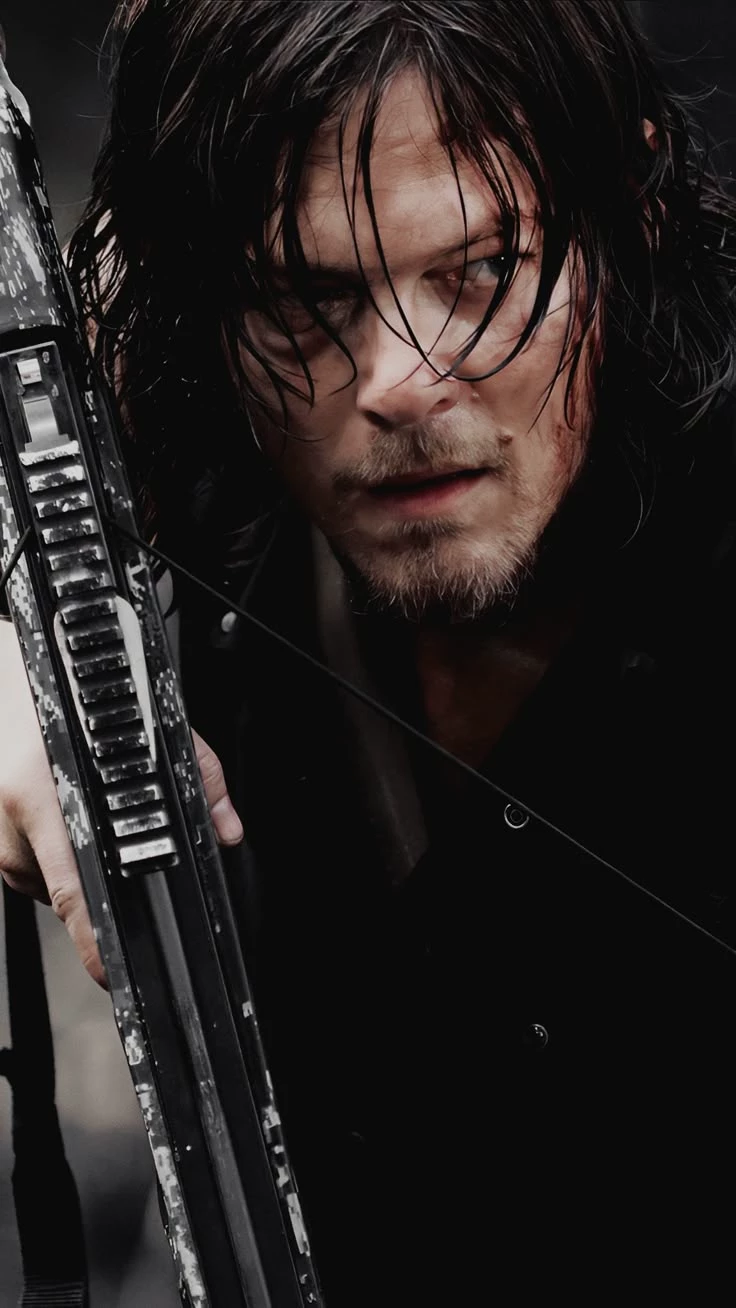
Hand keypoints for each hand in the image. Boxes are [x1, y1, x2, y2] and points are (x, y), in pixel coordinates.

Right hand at [0, 619, 242, 985]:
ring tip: (82, 810)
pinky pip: (25, 864)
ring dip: (74, 863)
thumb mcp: (141, 717)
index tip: (116, 972)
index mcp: (41, 795)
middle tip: (118, 843)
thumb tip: (225, 828)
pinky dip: (50, 849)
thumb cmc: (54, 684)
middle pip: (66, 894)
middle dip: (101, 883)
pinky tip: (57, 810)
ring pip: (45, 882)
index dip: (97, 945)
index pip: (74, 896)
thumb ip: (195, 774)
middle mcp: (5, 821)